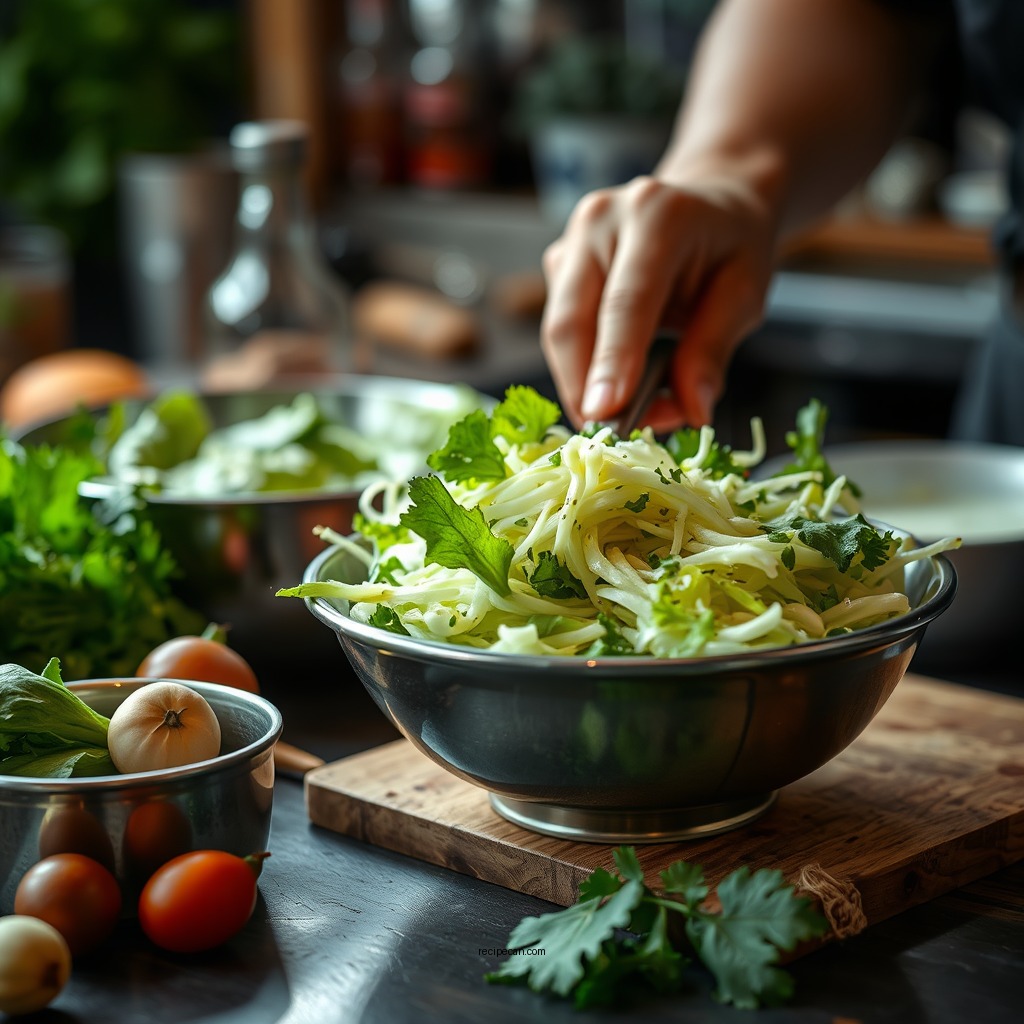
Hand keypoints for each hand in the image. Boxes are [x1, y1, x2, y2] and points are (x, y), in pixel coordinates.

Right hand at [540, 173, 777, 430]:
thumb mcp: (745, 295)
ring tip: (629, 413)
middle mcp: (601, 219)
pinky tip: (618, 382)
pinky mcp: (558, 262)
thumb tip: (690, 411)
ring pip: (558, 330)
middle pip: (572, 320)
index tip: (604, 414)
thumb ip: (712, 350)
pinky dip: (584, 366)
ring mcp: (572, 239)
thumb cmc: (732, 248)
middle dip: (584, 387)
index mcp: (657, 216)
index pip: (625, 302)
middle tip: (613, 436)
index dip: (613, 362)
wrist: (711, 203)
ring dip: (584, 383)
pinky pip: (561, 327)